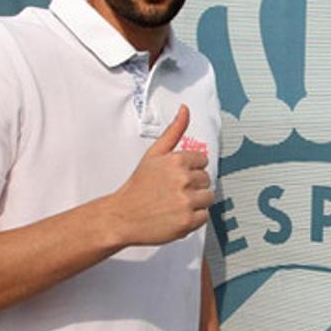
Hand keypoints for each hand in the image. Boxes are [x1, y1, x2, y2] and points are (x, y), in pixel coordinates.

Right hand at [111, 104, 213, 245]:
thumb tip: (185, 109)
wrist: (122, 216)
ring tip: (175, 203)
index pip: (202, 161)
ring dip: (195, 202)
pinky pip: (204, 216)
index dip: (190, 169)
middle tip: (172, 192)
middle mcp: (183, 179)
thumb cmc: (138, 186)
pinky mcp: (187, 221)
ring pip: (208, 198)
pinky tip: (176, 215)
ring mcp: (186, 201)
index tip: (176, 177)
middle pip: (206, 180)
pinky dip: (193, 218)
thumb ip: (173, 131)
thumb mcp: (153, 154)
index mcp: (177, 160)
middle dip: (193, 185)